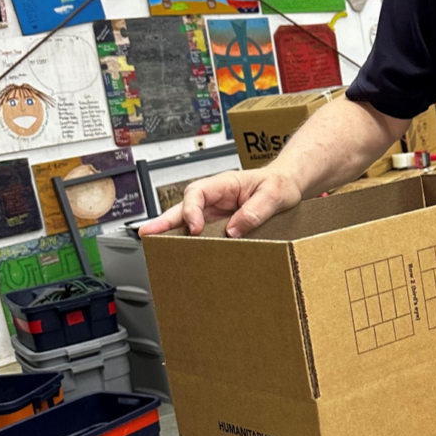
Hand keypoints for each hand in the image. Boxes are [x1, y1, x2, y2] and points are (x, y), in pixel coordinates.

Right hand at [138, 167, 301, 238]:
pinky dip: (188, 241)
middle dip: (164, 220)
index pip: (198, 193)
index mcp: (225, 183)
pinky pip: (200, 231)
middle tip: (147, 233)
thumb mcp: (273, 195)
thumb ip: (254, 211)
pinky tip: (180, 252)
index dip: (192, 210)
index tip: (195, 228)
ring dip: (170, 231)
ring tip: (154, 245)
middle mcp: (216, 196)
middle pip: (184, 206)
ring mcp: (215, 211)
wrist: (288, 186)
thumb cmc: (279, 184)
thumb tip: (234, 230)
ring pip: (187, 219)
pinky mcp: (219, 224)